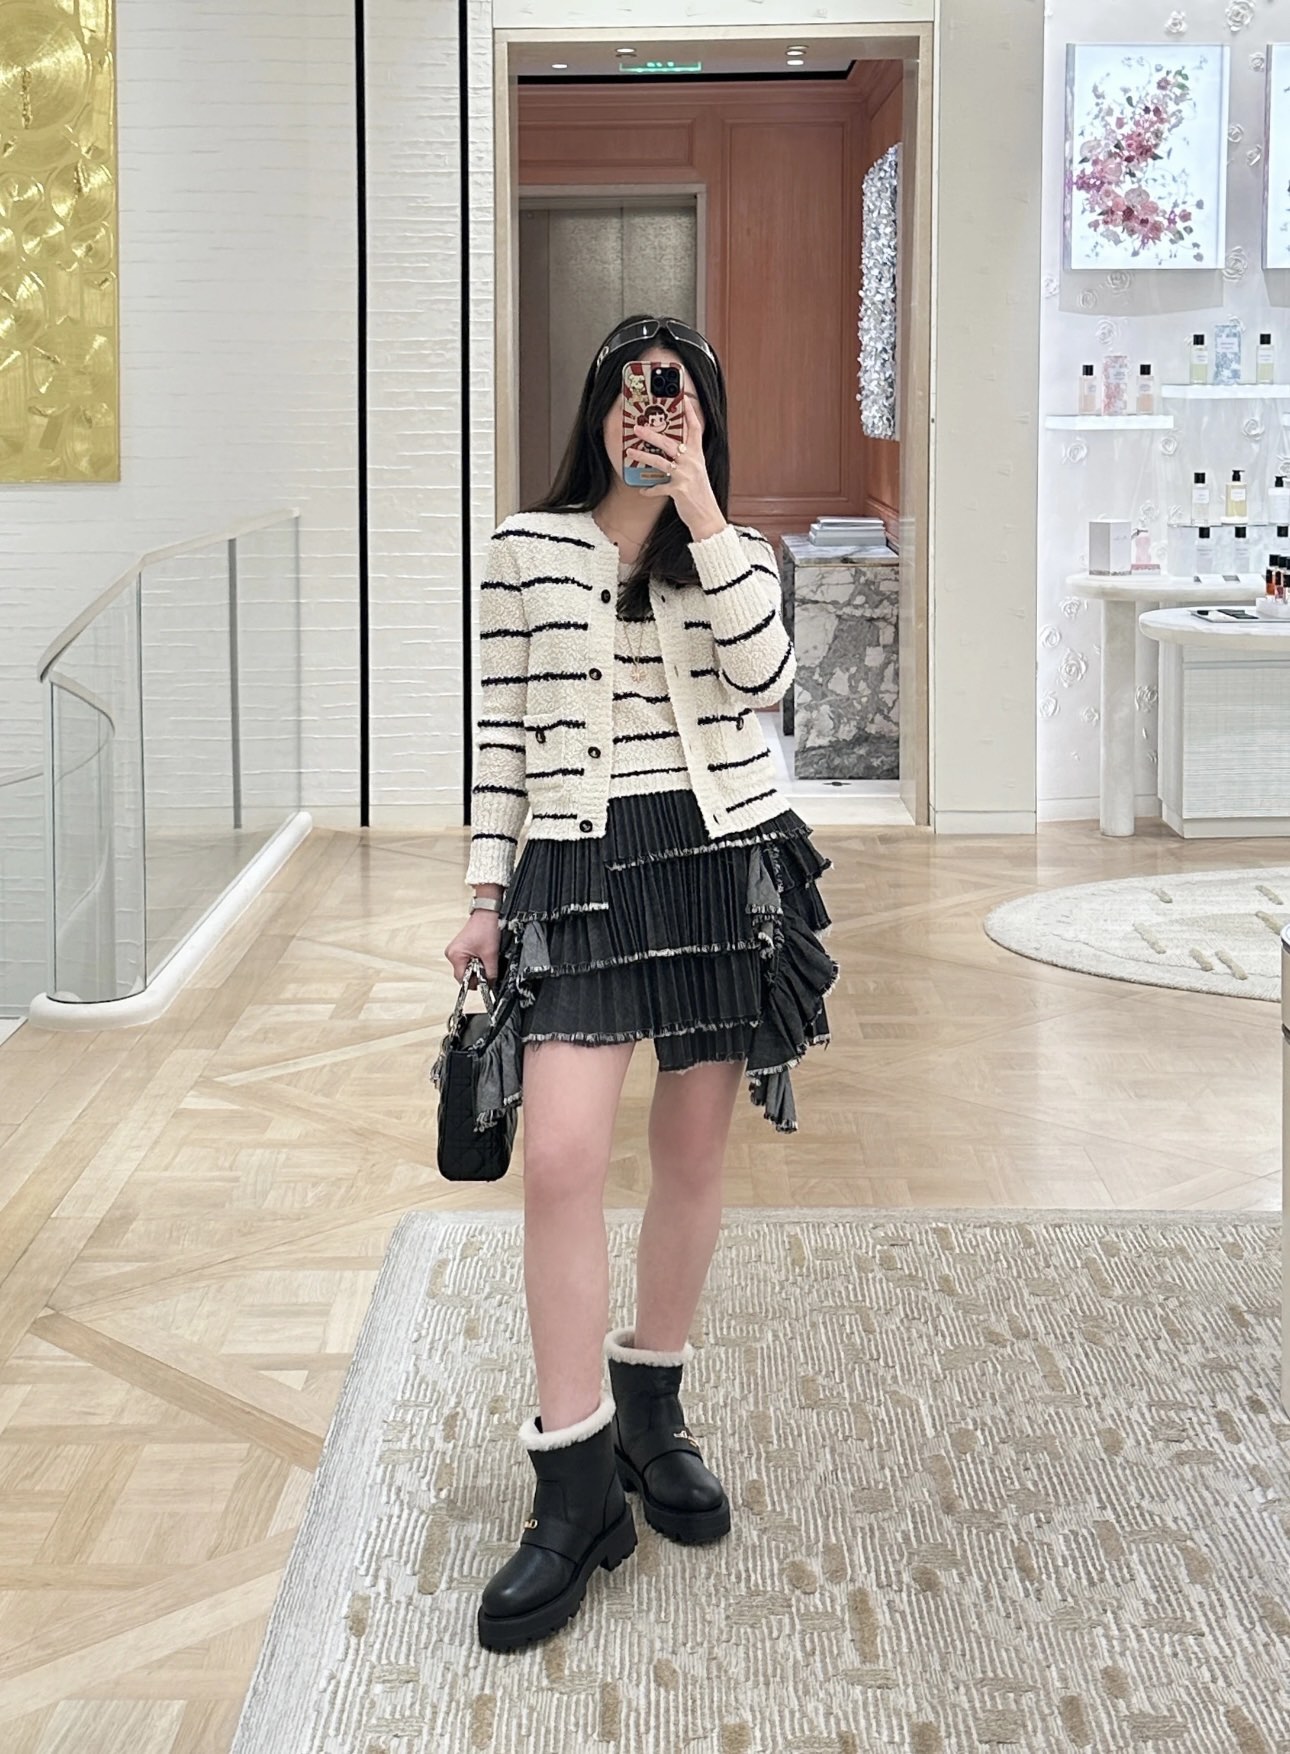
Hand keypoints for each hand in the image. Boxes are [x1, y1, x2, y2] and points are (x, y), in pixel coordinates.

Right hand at [445, 911, 501, 986]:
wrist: (487, 914)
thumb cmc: (486, 928)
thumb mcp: (491, 954)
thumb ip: (490, 973)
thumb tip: (490, 984)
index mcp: (455, 955)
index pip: (463, 980)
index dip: (475, 983)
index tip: (485, 981)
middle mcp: (451, 954)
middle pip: (463, 975)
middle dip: (476, 974)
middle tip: (486, 966)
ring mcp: (454, 951)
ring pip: (466, 969)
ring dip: (476, 968)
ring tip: (484, 957)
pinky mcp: (459, 949)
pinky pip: (466, 962)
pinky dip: (475, 962)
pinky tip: (481, 954)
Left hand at [625, 395, 725, 542]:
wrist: (707, 517)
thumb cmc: (700, 494)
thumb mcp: (696, 472)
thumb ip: (686, 460)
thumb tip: (671, 451)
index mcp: (697, 456)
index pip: (695, 429)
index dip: (690, 413)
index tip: (683, 399)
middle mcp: (692, 463)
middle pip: (671, 443)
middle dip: (652, 434)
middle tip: (637, 427)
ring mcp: (686, 476)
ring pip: (661, 461)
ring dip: (643, 456)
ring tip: (630, 451)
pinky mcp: (679, 490)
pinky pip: (659, 488)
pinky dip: (649, 490)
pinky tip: (642, 491)